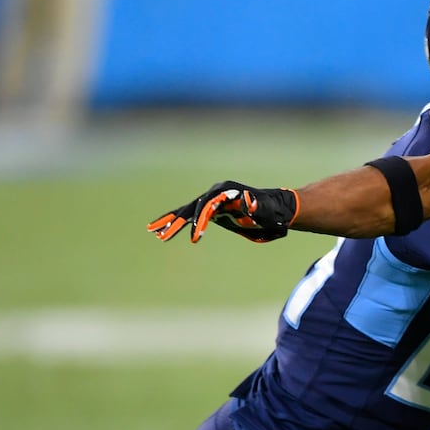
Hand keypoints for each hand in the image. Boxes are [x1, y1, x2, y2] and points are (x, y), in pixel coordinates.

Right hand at [147, 181, 299, 243]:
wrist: (276, 208)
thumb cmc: (272, 211)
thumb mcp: (267, 210)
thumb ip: (258, 206)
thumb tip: (248, 200)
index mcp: (227, 192)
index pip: (208, 207)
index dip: (201, 221)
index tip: (196, 237)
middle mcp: (216, 193)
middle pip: (192, 207)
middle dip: (177, 222)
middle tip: (163, 236)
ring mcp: (212, 200)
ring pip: (187, 210)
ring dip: (170, 222)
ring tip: (153, 232)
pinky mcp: (211, 209)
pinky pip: (190, 215)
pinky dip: (176, 222)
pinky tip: (162, 230)